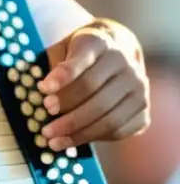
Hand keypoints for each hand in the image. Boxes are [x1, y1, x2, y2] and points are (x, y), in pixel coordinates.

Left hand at [37, 20, 149, 150]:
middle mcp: (125, 64)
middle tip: (44, 126)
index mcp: (100, 43)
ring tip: (51, 140)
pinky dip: (93, 138)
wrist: (114, 53)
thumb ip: (51, 66)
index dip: (64, 75)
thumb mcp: (61, 49)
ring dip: (77, 132)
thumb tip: (41, 91)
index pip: (83, 58)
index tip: (43, 88)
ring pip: (108, 117)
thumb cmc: (78, 54)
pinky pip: (118, 130)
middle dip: (67, 112)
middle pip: (94, 93)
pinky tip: (71, 140)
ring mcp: (139, 88)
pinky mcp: (143, 110)